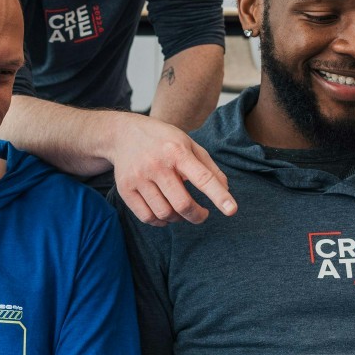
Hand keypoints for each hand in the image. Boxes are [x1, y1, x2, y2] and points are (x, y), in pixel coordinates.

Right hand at [108, 113, 236, 225]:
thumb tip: (225, 190)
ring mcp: (139, 178)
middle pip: (182, 204)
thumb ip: (208, 167)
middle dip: (197, 215)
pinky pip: (146, 217)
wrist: (123, 133)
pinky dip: (160, 221)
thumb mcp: (188, 144)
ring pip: (164, 213)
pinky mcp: (125, 188)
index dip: (218, 196)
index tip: (231, 210)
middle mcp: (157, 164)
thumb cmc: (163, 140)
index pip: (202, 178)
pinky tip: (165, 214)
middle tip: (202, 214)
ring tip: (180, 210)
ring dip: (178, 218)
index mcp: (177, 151)